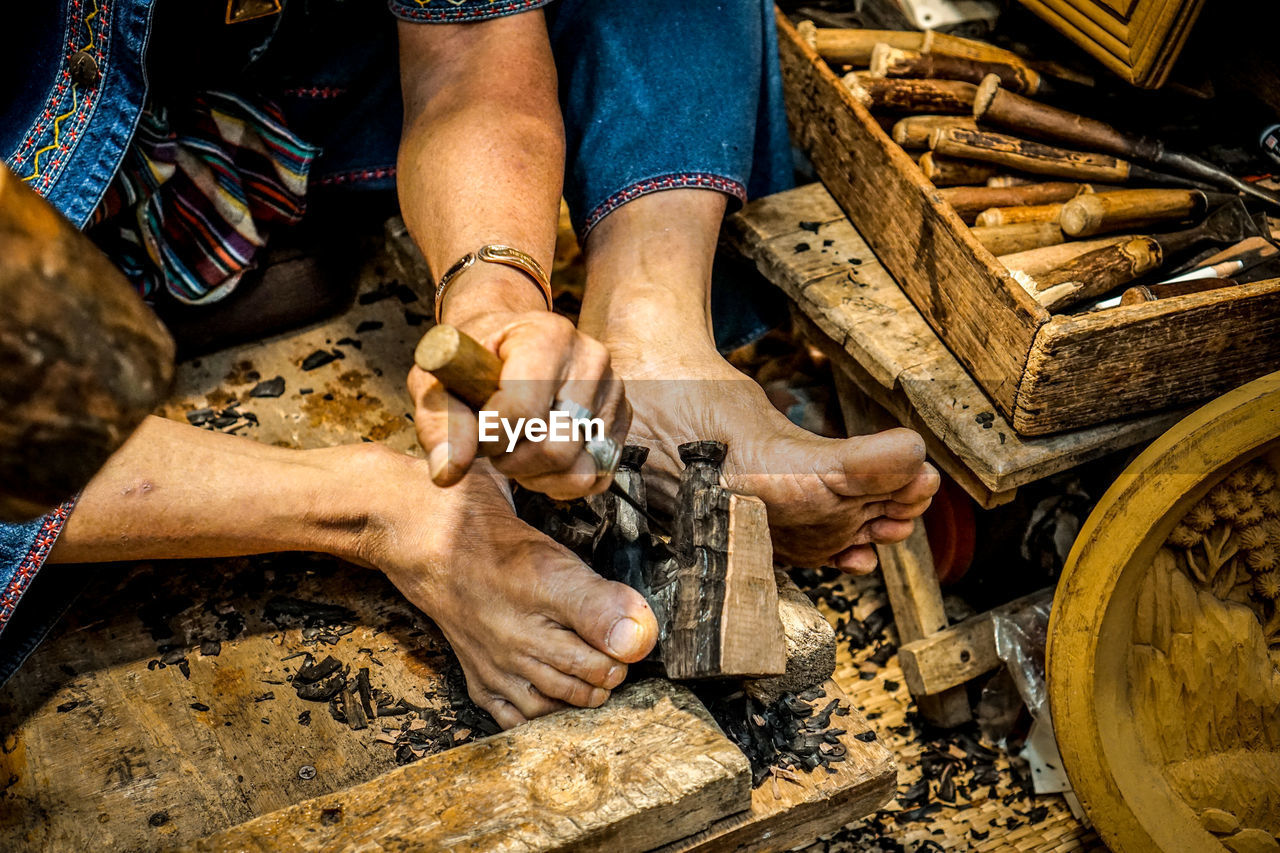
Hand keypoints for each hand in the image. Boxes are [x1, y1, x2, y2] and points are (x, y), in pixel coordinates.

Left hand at [409, 308, 629, 499]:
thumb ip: (442, 424)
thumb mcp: (440, 383)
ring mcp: (613, 389)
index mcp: (548, 337)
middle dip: (514, 461)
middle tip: (495, 444)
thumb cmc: (474, 362)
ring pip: (580, 469)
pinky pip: (598, 476)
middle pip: (556, 447)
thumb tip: (448, 472)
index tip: (476, 432)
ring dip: (538, 474)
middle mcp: (591, 359)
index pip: (522, 412)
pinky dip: (563, 480)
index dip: (490, 438)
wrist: (508, 344)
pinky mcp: (622, 417)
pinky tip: (541, 459)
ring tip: (517, 449)